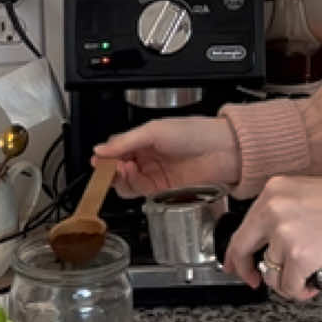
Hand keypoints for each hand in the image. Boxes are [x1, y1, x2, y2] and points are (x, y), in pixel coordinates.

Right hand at [91, 116, 239, 198]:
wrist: (223, 152)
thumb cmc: (196, 133)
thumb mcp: (155, 130)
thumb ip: (126, 142)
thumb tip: (101, 150)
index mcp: (146, 138)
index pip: (117, 149)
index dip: (106, 155)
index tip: (98, 158)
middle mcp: (149, 156)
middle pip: (118, 168)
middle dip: (109, 168)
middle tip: (107, 166)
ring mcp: (156, 173)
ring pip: (126, 182)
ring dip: (118, 177)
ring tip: (122, 168)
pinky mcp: (163, 190)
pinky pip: (139, 191)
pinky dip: (131, 184)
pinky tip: (132, 174)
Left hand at [223, 176, 321, 302]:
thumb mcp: (308, 195)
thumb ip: (284, 212)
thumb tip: (269, 241)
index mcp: (275, 190)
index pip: (244, 224)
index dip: (237, 249)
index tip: (235, 262)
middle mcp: (274, 208)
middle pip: (242, 247)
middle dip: (246, 270)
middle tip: (254, 281)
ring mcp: (285, 232)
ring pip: (270, 272)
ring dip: (286, 282)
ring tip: (304, 279)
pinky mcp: (300, 255)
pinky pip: (288, 285)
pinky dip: (299, 291)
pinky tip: (312, 285)